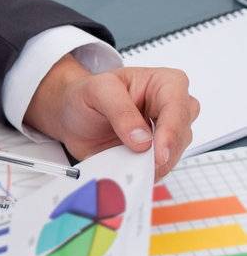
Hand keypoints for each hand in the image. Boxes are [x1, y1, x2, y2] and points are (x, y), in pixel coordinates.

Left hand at [24, 56, 198, 177]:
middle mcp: (172, 107)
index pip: (177, 107)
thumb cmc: (87, 95)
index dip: (171, 132)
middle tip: (145, 167)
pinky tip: (130, 172)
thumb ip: (120, 110)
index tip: (158, 154)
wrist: (73, 116)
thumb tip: (143, 138)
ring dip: (154, 165)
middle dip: (165, 153)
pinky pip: (160, 168)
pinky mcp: (157, 153)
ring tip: (129, 167)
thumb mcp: (97, 91)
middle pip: (182, 133)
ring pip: (174, 154)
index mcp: (165, 83)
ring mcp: (167, 133)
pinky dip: (146, 173)